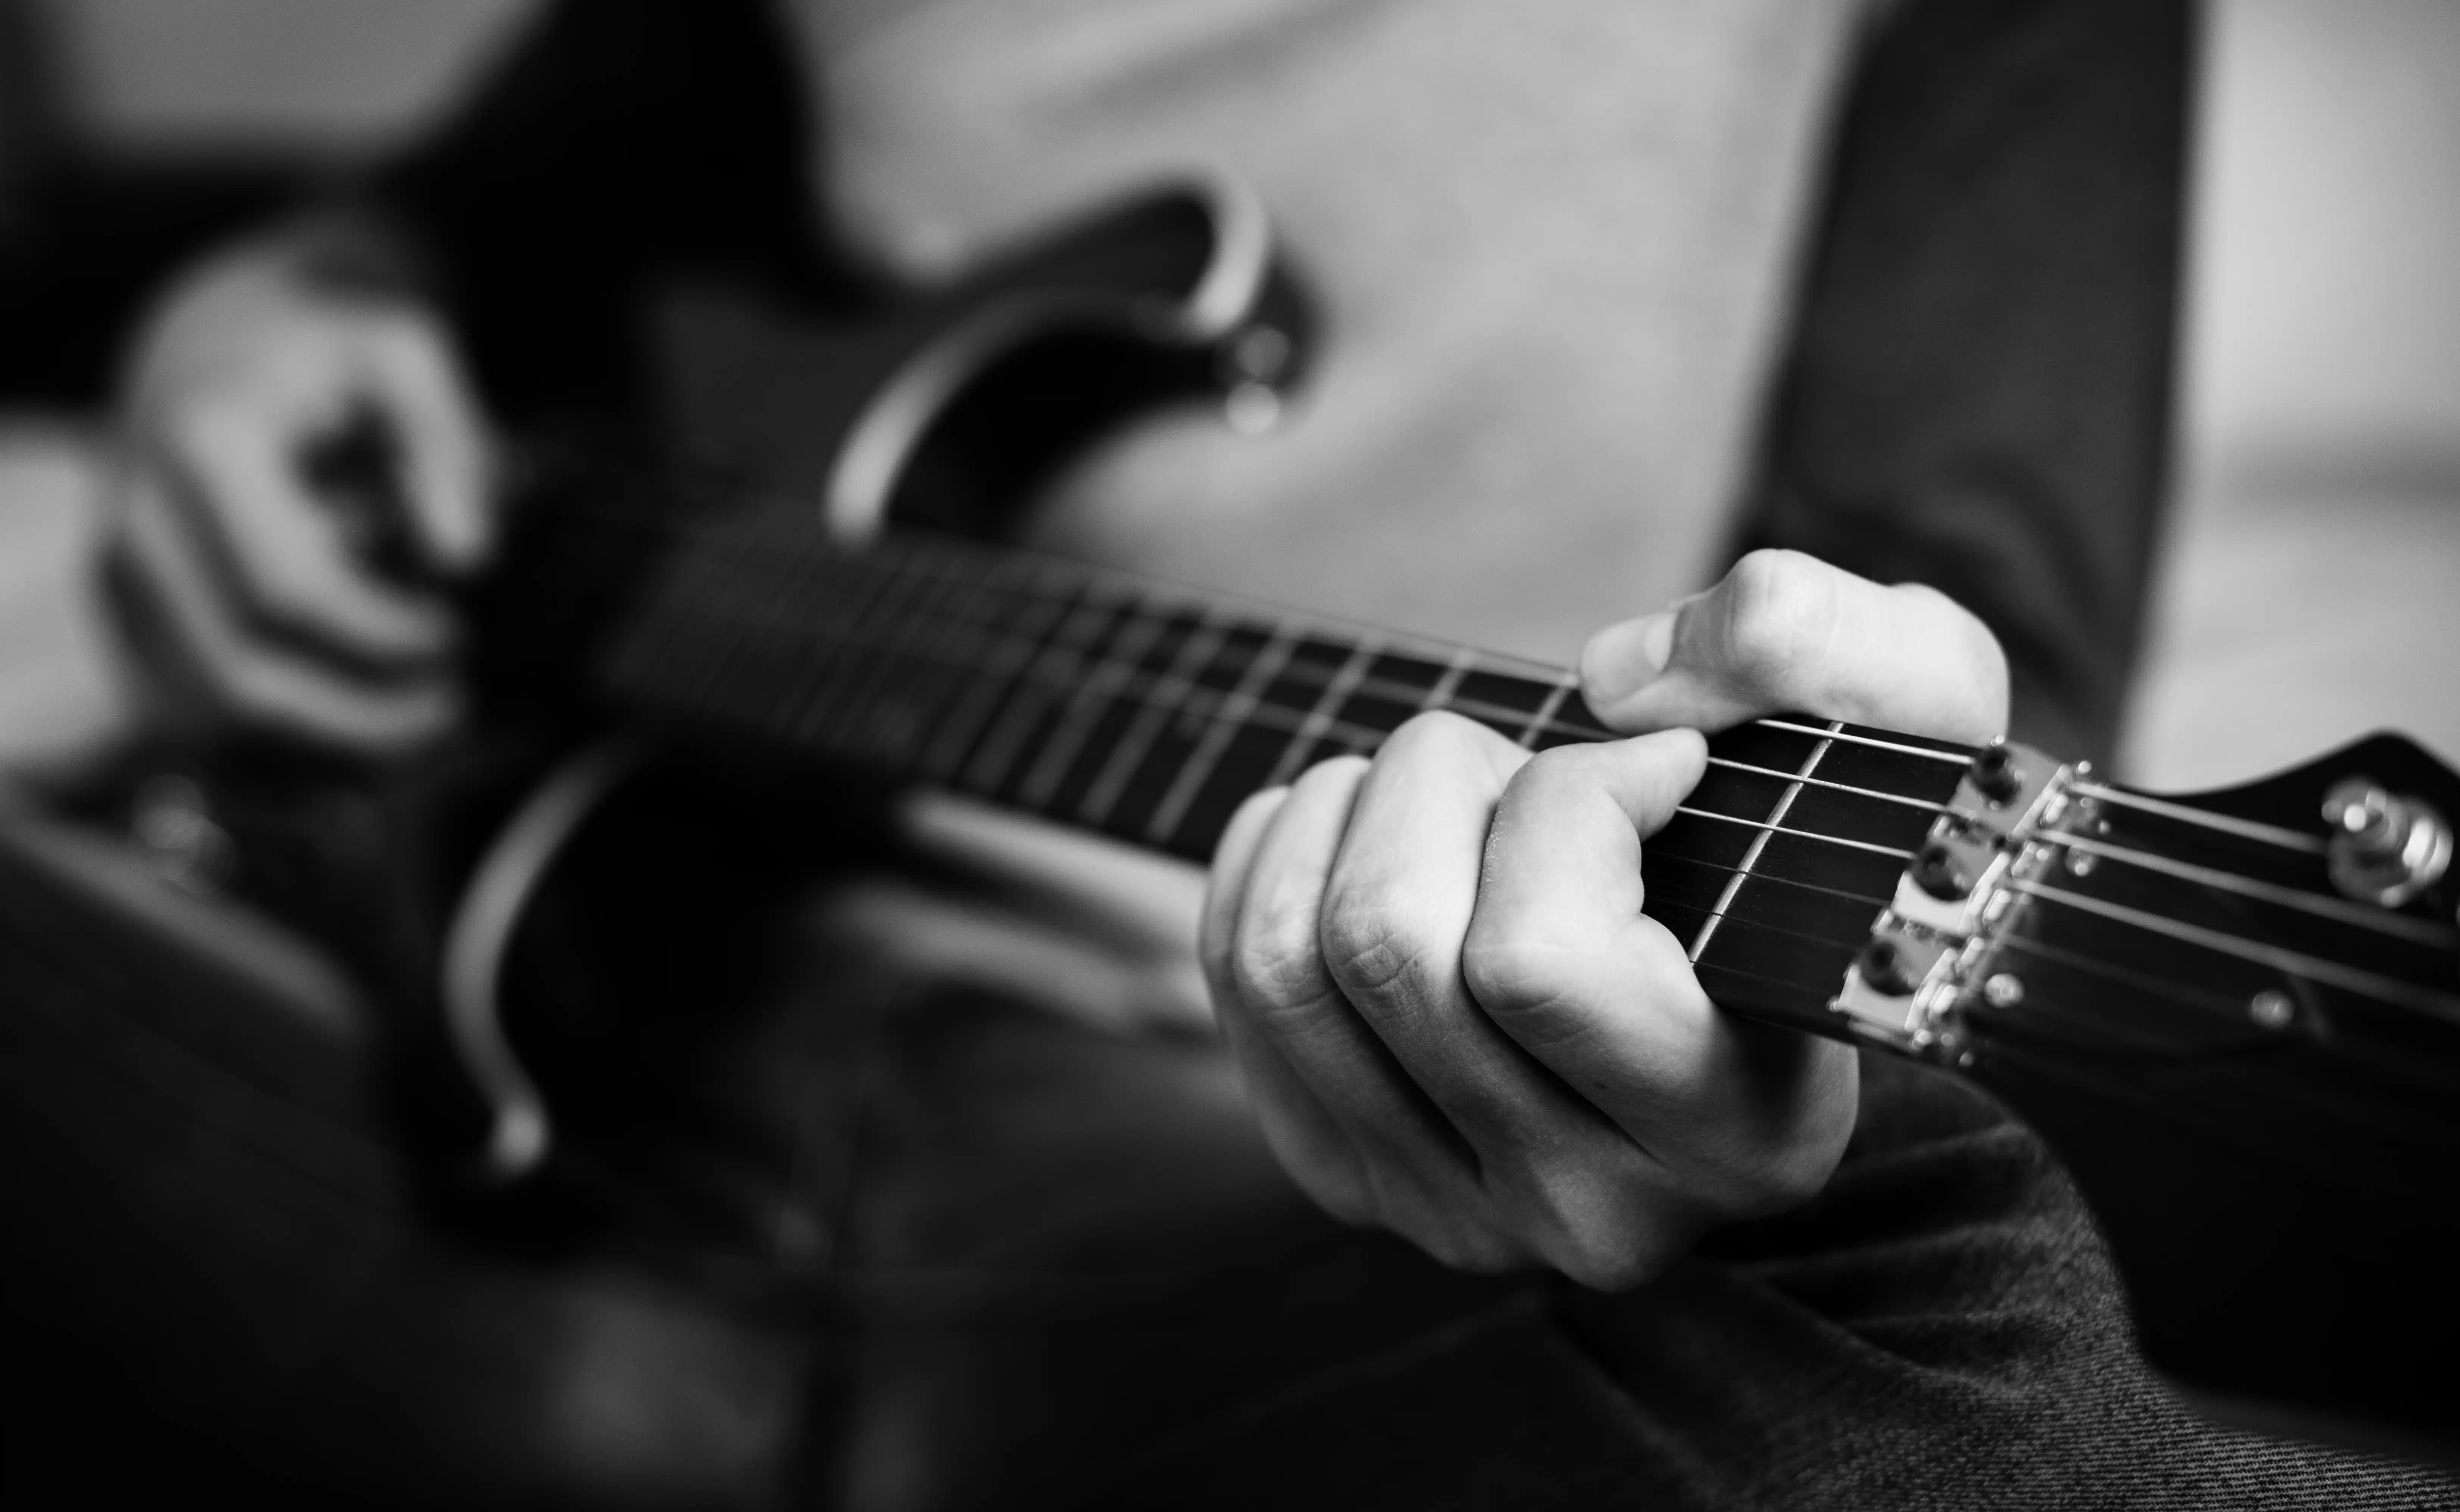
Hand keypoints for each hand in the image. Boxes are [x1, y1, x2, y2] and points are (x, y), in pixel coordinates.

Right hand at [105, 234, 493, 749]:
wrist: (226, 336)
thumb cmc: (334, 342)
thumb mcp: (409, 350)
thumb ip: (448, 442)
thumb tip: (467, 558)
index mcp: (203, 448)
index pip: (292, 590)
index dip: (384, 634)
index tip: (460, 635)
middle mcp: (138, 516)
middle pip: (242, 670)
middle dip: (359, 709)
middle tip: (455, 703)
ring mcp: (119, 568)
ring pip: (215, 705)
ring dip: (325, 735)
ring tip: (424, 720)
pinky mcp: (126, 607)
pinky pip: (201, 703)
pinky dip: (288, 729)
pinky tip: (365, 718)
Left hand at [1199, 549, 2007, 1287]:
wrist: (1773, 946)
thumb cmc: (1837, 825)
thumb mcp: (1918, 706)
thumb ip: (1830, 651)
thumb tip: (1622, 679)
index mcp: (1741, 1135)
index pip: (1539, 960)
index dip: (1571, 803)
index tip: (1659, 762)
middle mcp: (1588, 1210)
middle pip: (1392, 948)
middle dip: (1439, 782)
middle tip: (1518, 761)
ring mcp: (1448, 1207)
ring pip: (1298, 960)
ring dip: (1346, 811)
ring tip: (1438, 788)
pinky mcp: (1347, 1173)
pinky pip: (1237, 983)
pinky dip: (1273, 857)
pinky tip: (1353, 828)